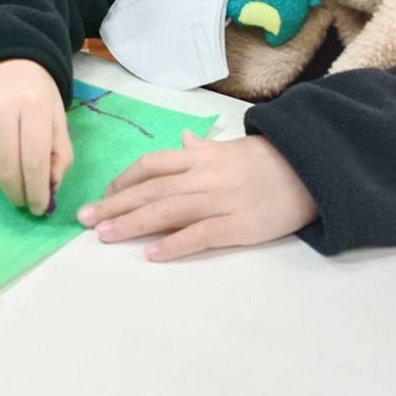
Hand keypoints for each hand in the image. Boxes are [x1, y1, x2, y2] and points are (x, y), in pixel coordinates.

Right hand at [0, 60, 73, 214]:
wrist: (3, 59)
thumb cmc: (37, 90)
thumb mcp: (58, 115)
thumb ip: (60, 152)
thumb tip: (51, 188)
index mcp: (34, 105)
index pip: (34, 159)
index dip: (37, 190)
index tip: (41, 208)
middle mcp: (3, 109)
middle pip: (8, 167)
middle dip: (18, 194)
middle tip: (26, 204)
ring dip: (5, 185)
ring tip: (16, 186)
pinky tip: (3, 165)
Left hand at [77, 131, 317, 260]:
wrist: (311, 171)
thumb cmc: (265, 162)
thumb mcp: (230, 149)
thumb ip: (202, 149)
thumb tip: (182, 141)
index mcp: (201, 156)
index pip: (152, 164)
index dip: (124, 180)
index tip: (104, 196)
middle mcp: (205, 175)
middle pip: (151, 189)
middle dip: (115, 204)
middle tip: (85, 219)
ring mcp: (221, 199)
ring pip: (168, 210)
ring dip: (132, 223)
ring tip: (104, 236)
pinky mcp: (240, 225)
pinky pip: (202, 234)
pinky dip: (175, 243)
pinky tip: (152, 254)